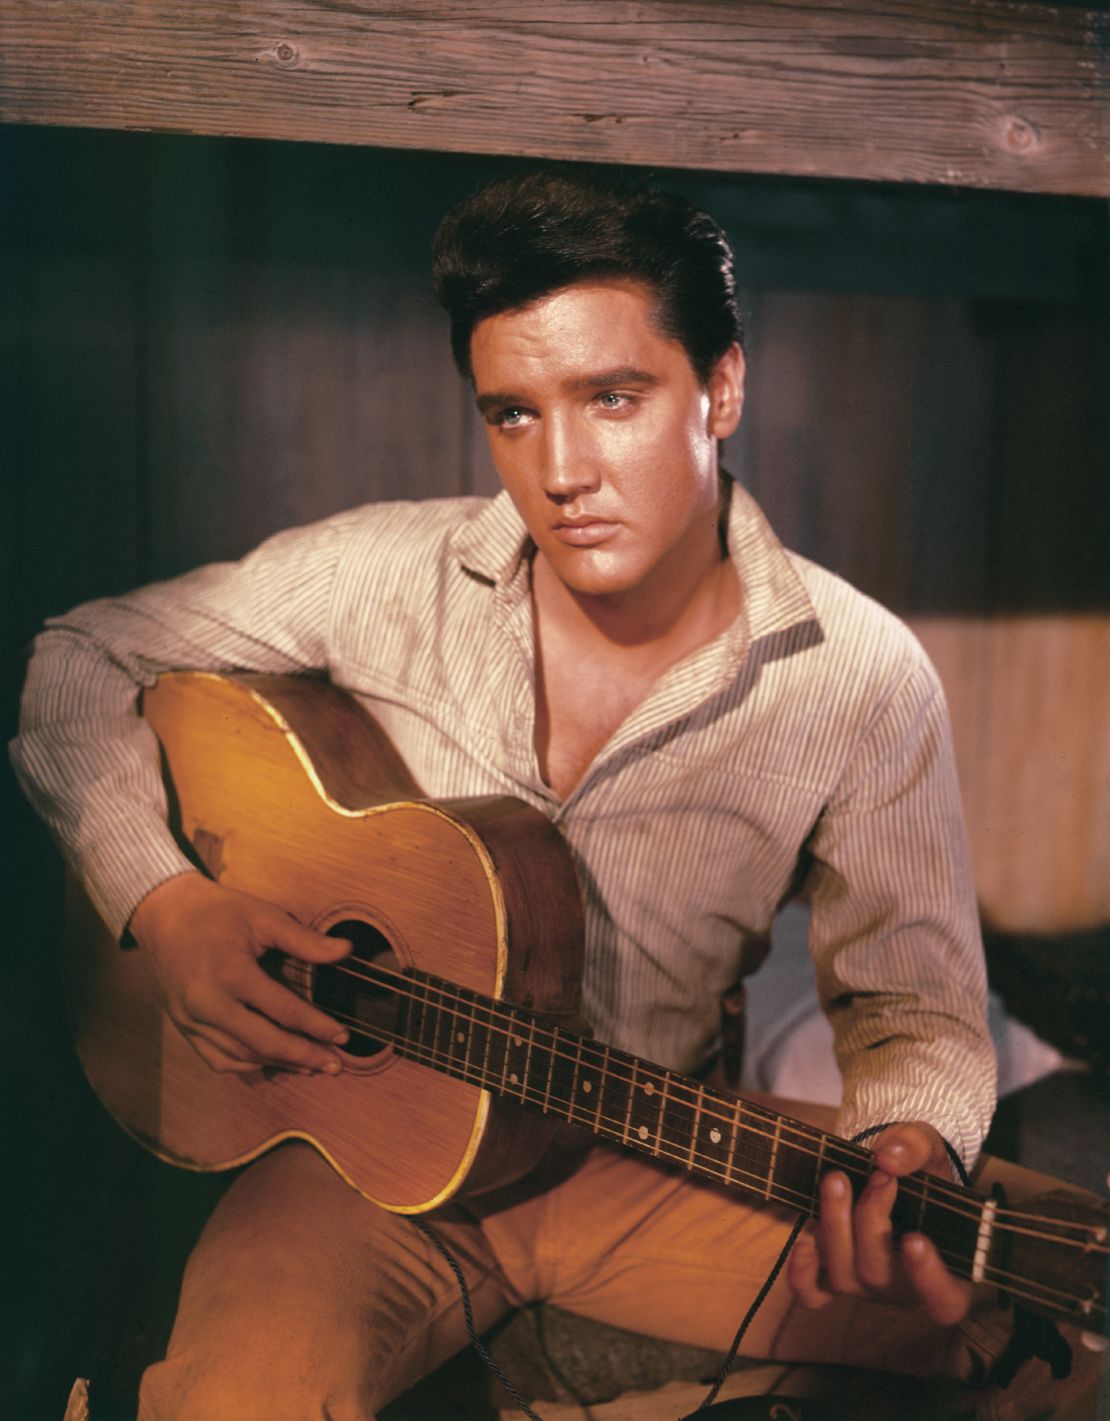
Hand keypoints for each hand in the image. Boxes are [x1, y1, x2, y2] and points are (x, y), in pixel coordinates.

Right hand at [129, 872, 349, 1075]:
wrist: (166, 914)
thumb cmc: (219, 912)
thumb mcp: (264, 917)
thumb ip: (305, 940)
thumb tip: (347, 950)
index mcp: (231, 973)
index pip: (284, 1011)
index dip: (317, 1026)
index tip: (343, 1036)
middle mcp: (208, 1003)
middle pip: (263, 1042)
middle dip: (303, 1056)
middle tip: (334, 1064)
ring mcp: (191, 1019)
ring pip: (240, 1056)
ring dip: (278, 1064)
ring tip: (311, 1066)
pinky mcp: (183, 1026)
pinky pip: (217, 1058)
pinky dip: (247, 1065)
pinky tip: (272, 1063)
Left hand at [787, 1121, 971, 1325]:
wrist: (893, 1177)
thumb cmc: (923, 1172)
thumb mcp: (930, 1150)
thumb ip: (916, 1148)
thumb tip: (887, 1159)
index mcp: (947, 1275)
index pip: (943, 1300)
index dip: (928, 1276)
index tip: (915, 1239)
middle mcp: (905, 1291)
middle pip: (879, 1276)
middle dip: (871, 1220)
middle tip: (880, 1177)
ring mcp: (867, 1289)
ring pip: (842, 1276)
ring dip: (834, 1225)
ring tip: (836, 1180)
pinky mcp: (834, 1279)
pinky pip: (813, 1294)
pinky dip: (802, 1275)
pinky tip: (802, 1245)